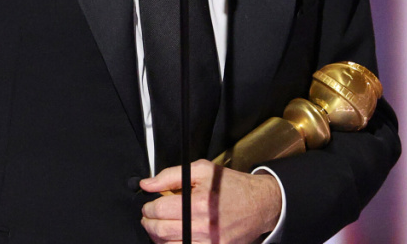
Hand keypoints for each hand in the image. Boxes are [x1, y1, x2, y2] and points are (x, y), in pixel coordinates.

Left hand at [140, 160, 281, 242]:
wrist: (260, 204)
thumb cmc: (232, 186)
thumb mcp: (202, 170)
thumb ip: (170, 176)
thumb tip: (146, 184)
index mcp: (199, 203)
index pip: (160, 209)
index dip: (148, 207)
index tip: (148, 205)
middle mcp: (204, 226)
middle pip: (161, 231)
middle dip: (149, 223)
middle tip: (149, 217)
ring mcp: (210, 242)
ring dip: (159, 237)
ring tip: (161, 226)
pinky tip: (176, 236)